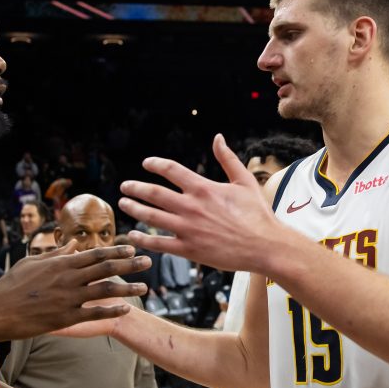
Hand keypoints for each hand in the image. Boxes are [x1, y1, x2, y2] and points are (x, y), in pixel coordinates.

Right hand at [0, 242, 149, 339]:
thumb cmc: (9, 286)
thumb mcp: (31, 263)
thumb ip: (55, 254)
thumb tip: (73, 245)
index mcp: (61, 262)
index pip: (95, 253)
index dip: (116, 250)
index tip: (132, 248)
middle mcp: (68, 277)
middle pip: (106, 268)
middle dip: (130, 264)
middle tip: (149, 262)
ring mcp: (68, 297)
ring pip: (106, 289)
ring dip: (128, 288)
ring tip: (145, 287)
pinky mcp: (66, 317)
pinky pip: (95, 313)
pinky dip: (112, 310)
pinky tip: (126, 309)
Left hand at [119, 135, 279, 272]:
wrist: (265, 246)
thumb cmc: (257, 214)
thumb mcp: (244, 181)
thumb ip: (228, 158)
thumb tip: (218, 137)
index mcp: (203, 188)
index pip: (171, 170)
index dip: (155, 164)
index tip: (146, 163)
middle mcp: (191, 207)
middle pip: (154, 193)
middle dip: (135, 187)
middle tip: (125, 186)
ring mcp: (188, 229)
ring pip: (151, 217)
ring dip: (134, 208)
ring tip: (123, 203)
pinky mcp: (189, 249)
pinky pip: (159, 243)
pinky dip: (143, 238)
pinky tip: (133, 234)